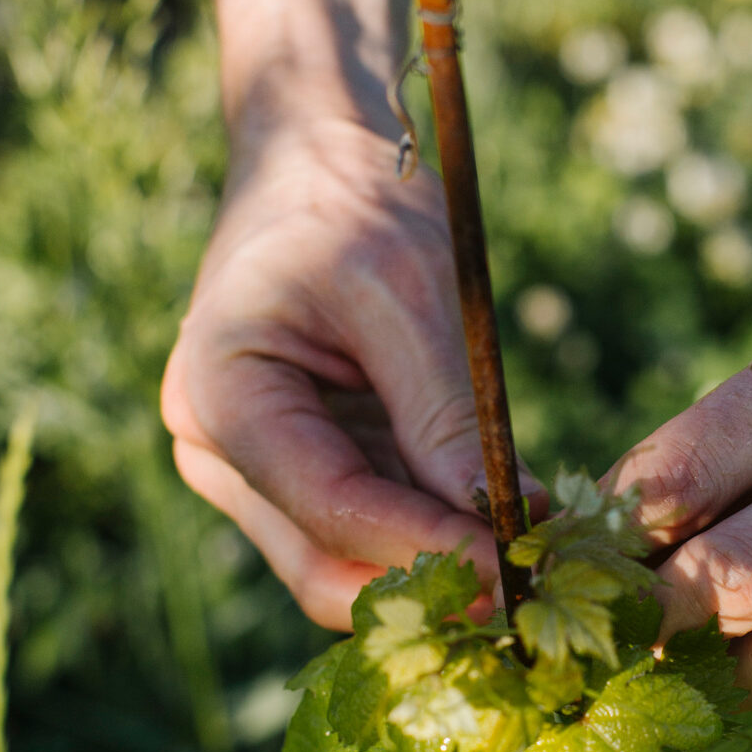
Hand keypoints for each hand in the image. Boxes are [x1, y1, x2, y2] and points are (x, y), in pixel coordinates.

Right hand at [162, 120, 543, 628]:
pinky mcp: (309, 460)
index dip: (422, 547)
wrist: (315, 163)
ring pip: (347, 556)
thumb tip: (505, 518)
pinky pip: (371, 520)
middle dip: (425, 582)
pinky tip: (502, 522)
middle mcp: (222, 450)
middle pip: (322, 559)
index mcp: (222, 395)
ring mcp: (261, 464)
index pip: (325, 504)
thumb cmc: (349, 205)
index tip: (513, 568)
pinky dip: (434, 530)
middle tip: (527, 588)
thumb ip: (443, 412)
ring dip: (434, 564)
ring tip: (529, 556)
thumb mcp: (405, 293)